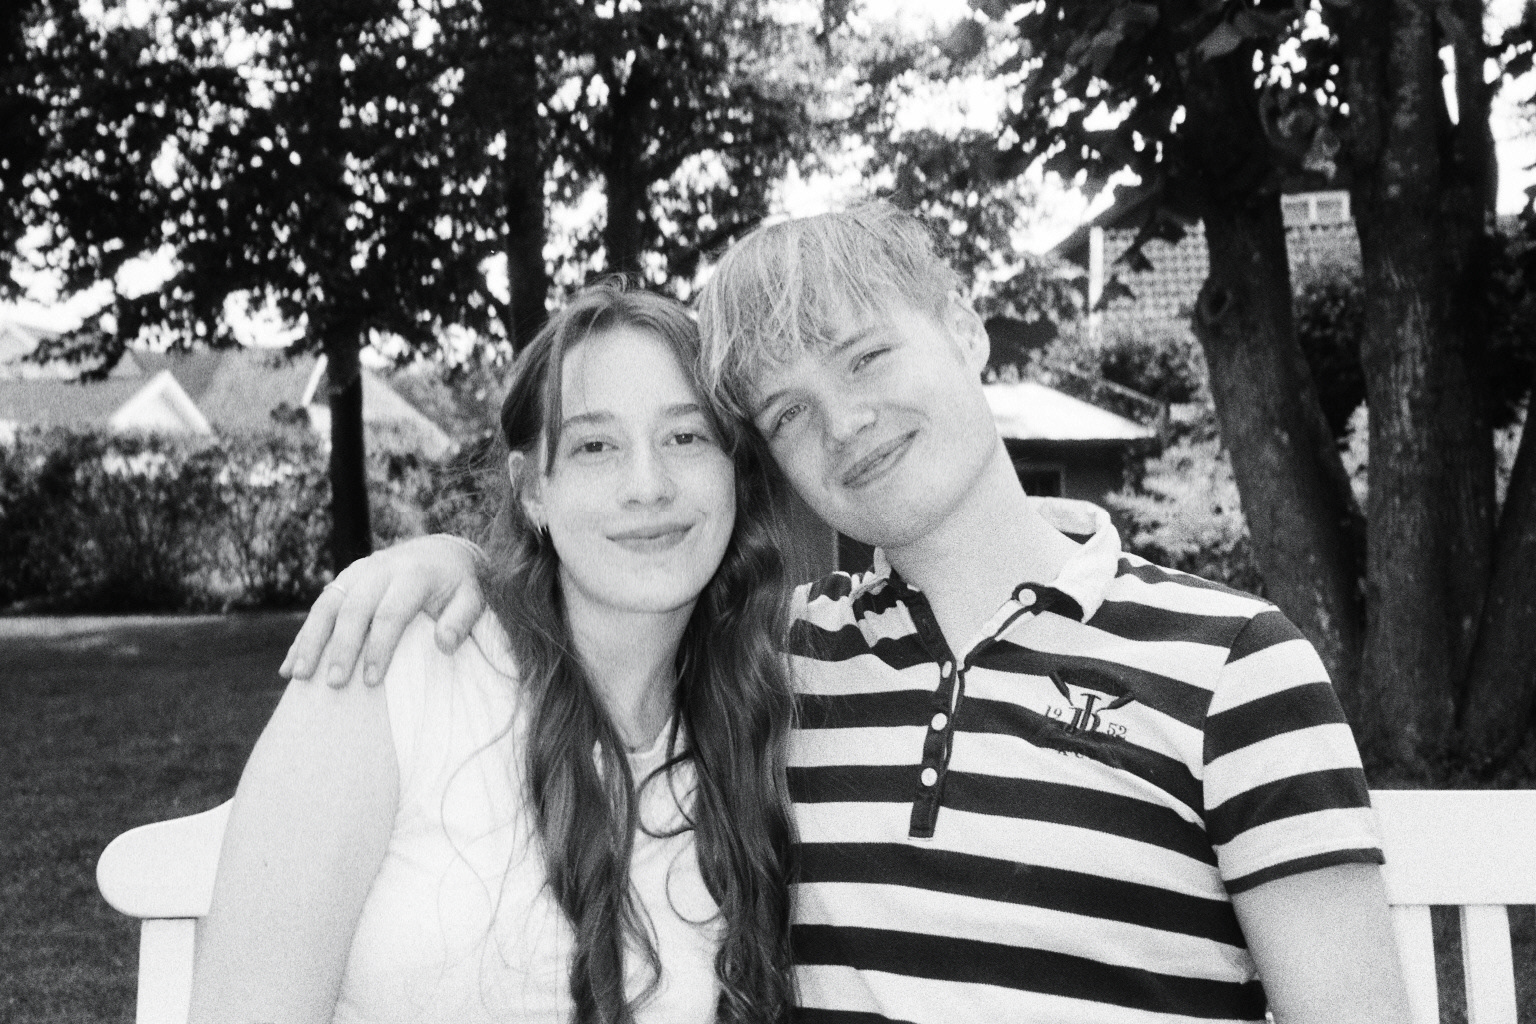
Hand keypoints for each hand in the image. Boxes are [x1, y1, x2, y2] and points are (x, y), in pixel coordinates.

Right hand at [279, 535, 484, 686]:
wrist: (442, 553)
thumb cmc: (459, 585)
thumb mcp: (474, 597)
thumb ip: (462, 619)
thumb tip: (445, 644)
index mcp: (413, 574)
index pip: (390, 613)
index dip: (379, 647)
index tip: (371, 680)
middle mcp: (380, 569)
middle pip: (353, 610)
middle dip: (341, 648)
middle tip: (333, 684)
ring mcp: (357, 573)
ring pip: (326, 606)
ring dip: (310, 641)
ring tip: (297, 676)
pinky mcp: (344, 581)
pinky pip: (318, 608)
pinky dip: (303, 638)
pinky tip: (289, 667)